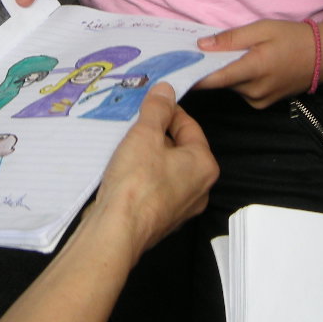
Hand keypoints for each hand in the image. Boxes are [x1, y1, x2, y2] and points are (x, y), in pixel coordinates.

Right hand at [96, 84, 216, 251]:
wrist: (117, 231)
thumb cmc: (136, 182)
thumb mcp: (145, 134)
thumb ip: (157, 109)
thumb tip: (166, 90)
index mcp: (204, 165)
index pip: (189, 126)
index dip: (168, 111)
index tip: (150, 104)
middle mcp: (200, 189)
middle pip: (179, 149)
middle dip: (157, 135)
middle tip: (134, 127)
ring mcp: (181, 208)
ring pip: (166, 170)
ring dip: (148, 157)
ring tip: (126, 148)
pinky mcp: (161, 221)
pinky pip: (155, 190)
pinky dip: (142, 179)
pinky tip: (124, 174)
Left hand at [195, 18, 317, 107]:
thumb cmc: (293, 37)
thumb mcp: (262, 29)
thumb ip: (231, 38)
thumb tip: (202, 46)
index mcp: (254, 69)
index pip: (214, 78)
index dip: (192, 76)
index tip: (172, 72)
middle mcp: (254, 91)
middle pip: (220, 81)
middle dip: (208, 68)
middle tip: (193, 53)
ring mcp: (259, 100)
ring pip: (230, 86)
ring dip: (225, 73)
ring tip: (225, 55)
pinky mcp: (262, 104)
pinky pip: (240, 91)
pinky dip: (237, 79)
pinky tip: (245, 65)